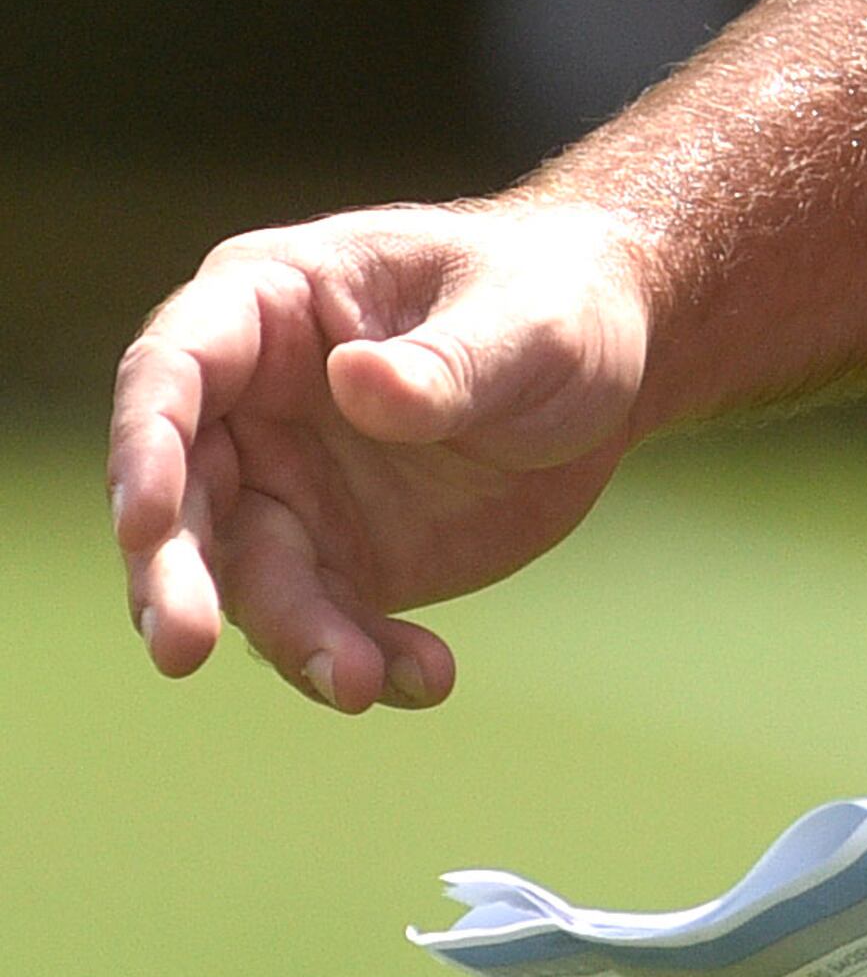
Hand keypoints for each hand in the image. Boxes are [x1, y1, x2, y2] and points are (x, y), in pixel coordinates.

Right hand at [108, 197, 655, 712]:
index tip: (143, 521)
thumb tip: (357, 381)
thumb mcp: (526, 318)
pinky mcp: (335, 560)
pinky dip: (364, 660)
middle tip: (184, 648)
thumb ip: (445, 359)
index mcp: (275, 303)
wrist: (613, 362)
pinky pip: (324, 625)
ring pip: (246, 579)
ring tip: (361, 680)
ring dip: (292, 638)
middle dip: (173, 575)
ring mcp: (288, 489)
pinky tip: (425, 676)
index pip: (173, 368)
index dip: (144, 444)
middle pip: (180, 495)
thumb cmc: (557, 296)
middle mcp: (254, 403)